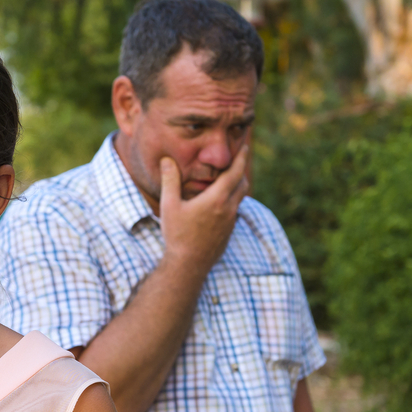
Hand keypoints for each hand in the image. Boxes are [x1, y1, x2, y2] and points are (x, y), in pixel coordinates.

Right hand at [158, 145, 249, 279]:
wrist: (188, 265)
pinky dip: (232, 200)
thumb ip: (170, 180)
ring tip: (230, 178)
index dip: (241, 157)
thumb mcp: (169, 205)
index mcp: (216, 199)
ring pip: (240, 197)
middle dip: (241, 170)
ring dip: (238, 185)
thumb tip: (167, 160)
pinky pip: (235, 210)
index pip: (235, 172)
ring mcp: (231, 222)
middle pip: (242, 183)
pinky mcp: (229, 232)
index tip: (245, 146)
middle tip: (238, 159)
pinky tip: (221, 202)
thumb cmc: (177, 235)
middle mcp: (228, 209)